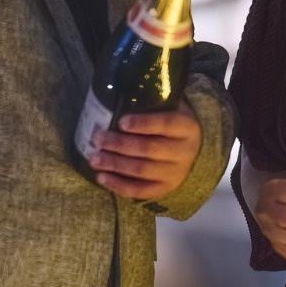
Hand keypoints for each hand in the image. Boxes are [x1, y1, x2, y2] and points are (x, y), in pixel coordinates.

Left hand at [88, 102, 202, 201]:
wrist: (191, 150)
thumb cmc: (172, 123)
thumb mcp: (171, 108)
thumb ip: (152, 102)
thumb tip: (118, 96)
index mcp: (187, 127)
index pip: (166, 124)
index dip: (143, 123)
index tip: (121, 122)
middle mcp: (185, 152)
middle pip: (149, 148)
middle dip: (119, 144)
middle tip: (98, 139)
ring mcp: (175, 173)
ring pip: (141, 170)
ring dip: (114, 164)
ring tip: (94, 158)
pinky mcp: (165, 189)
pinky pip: (140, 190)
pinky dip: (119, 185)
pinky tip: (102, 177)